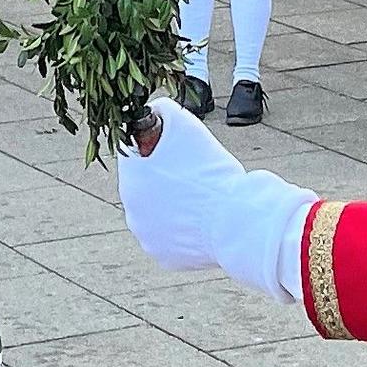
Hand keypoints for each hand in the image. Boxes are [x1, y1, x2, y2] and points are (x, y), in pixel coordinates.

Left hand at [115, 100, 315, 301]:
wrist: (236, 220)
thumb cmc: (212, 170)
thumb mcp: (185, 124)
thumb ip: (163, 109)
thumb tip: (155, 109)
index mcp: (131, 179)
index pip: (133, 153)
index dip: (155, 146)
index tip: (175, 149)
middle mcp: (131, 211)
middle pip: (144, 185)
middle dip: (162, 177)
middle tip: (191, 173)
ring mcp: (146, 237)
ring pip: (155, 212)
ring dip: (170, 204)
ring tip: (198, 197)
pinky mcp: (163, 257)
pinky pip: (168, 237)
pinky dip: (181, 230)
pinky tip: (199, 220)